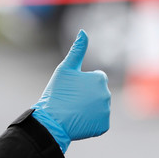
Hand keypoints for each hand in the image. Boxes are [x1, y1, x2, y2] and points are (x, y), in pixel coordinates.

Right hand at [32, 30, 110, 151]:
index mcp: (100, 79)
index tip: (72, 89)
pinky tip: (79, 120)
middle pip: (99, 93)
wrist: (51, 121)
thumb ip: (77, 50)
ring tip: (74, 110)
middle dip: (88, 95)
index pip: (97, 78)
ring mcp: (106, 111)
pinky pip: (99, 121)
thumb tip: (83, 31)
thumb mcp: (64, 69)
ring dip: (90, 108)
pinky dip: (91, 121)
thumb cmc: (56, 93)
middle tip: (72, 100)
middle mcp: (107, 95)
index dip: (83, 83)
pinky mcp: (104, 126)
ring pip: (99, 106)